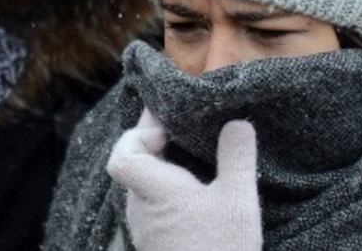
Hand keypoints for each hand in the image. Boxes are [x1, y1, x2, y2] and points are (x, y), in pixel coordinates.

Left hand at [106, 108, 261, 250]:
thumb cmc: (222, 250)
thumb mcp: (238, 200)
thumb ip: (237, 157)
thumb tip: (239, 123)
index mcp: (155, 190)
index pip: (122, 156)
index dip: (137, 135)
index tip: (166, 129)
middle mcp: (142, 209)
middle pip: (133, 167)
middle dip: (154, 147)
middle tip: (181, 133)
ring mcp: (147, 231)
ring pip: (143, 190)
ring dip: (162, 172)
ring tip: (192, 161)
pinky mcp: (157, 246)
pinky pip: (153, 210)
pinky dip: (168, 194)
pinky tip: (195, 196)